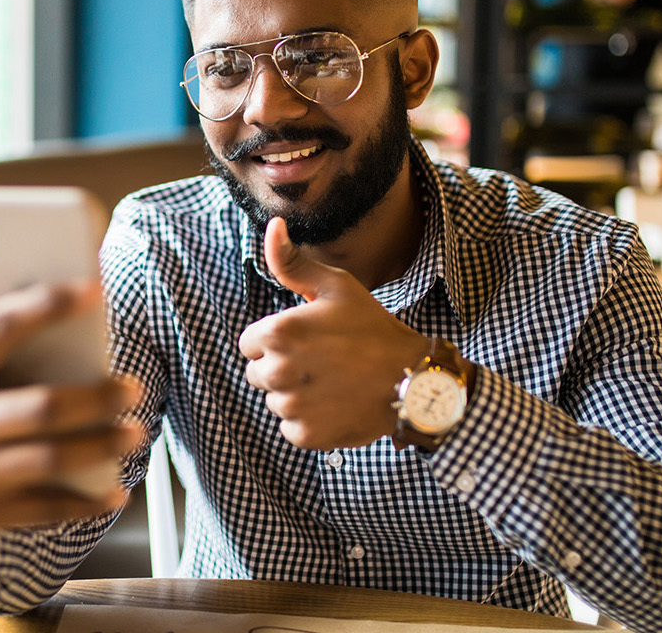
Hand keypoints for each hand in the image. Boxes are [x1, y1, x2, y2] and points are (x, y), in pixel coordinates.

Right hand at [0, 248, 143, 547]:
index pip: (1, 326)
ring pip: (50, 459)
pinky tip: (115, 490)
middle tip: (133, 387)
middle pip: (41, 407)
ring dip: (102, 446)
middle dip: (96, 398)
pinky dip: (86, 501)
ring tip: (135, 431)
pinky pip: (44, 508)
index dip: (50, 304)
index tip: (94, 289)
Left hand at [238, 217, 428, 449]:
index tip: (307, 339)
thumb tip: (272, 226)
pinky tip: (336, 405)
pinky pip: (291, 427)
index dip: (276, 340)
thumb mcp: (335, 286)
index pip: (249, 343)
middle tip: (322, 361)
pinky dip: (309, 420)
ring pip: (275, 401)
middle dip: (283, 367)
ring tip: (332, 382)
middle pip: (259, 373)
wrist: (411, 379)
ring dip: (296, 394)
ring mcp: (291, 407)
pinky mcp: (305, 435)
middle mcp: (277, 372)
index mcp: (277, 333)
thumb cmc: (372, 328)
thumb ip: (292, 261)